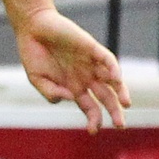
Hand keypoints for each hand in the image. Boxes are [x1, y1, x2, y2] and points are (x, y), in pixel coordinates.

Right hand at [15, 7, 127, 130]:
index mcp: (73, 87)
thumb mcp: (36, 79)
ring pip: (112, 80)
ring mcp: (90, 63)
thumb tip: (69, 99)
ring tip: (126, 104)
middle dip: (114, 111)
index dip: (93, 119)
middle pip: (106, 97)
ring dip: (120, 92)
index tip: (93, 130)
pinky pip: (107, 60)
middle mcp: (85, 77)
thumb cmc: (33, 53)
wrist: (32, 28)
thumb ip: (50, 92)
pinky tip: (116, 80)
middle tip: (120, 125)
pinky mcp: (91, 48)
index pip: (90, 107)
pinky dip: (113, 69)